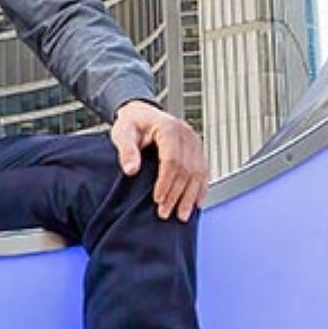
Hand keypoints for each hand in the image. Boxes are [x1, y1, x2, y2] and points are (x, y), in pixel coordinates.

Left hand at [111, 100, 208, 221]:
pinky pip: (204, 171)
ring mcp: (195, 142)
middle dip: (176, 195)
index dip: (166, 182)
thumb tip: (131, 169)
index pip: (172, 160)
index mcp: (169, 129)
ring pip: (198, 173)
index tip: (158, 200)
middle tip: (165, 213)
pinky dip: (201, 189)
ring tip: (182, 215)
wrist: (142, 113)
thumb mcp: (123, 132)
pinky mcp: (197, 150)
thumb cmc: (133, 123)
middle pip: (186, 170)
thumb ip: (126, 150)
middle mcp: (186, 135)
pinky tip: (197, 203)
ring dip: (190, 196)